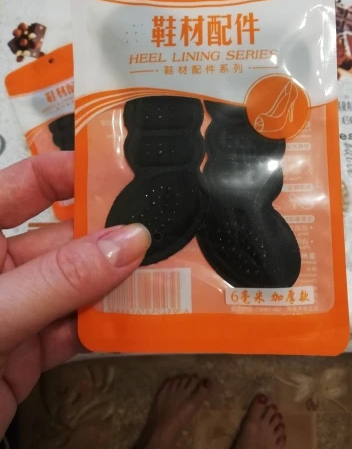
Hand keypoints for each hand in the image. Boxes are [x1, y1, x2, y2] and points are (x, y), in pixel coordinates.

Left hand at [0, 152, 150, 436]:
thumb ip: (59, 279)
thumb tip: (126, 242)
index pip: (27, 184)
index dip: (72, 172)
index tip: (121, 171)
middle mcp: (0, 268)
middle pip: (66, 239)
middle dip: (112, 237)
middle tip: (160, 231)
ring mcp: (19, 309)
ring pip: (80, 285)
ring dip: (119, 284)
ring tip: (164, 272)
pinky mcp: (31, 349)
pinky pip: (80, 327)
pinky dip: (110, 325)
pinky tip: (140, 317)